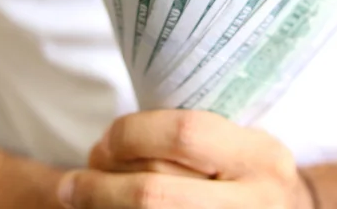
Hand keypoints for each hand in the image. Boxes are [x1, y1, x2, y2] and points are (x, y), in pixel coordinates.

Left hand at [56, 110, 313, 208]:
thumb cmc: (251, 174)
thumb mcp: (242, 143)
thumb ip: (193, 136)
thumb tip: (110, 141)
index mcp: (260, 159)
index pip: (184, 135)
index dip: (130, 134)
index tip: (106, 139)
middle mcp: (252, 204)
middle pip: (153, 192)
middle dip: (100, 183)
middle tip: (76, 179)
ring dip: (99, 206)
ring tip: (82, 197)